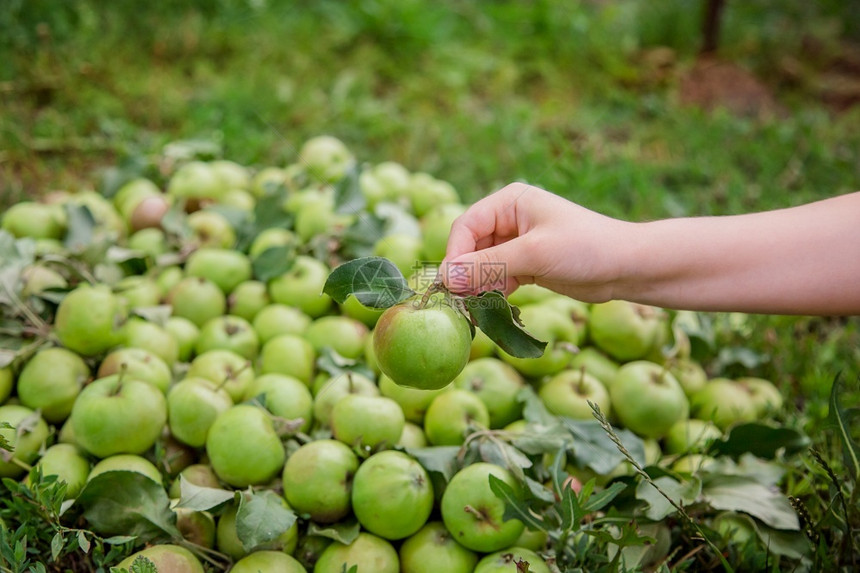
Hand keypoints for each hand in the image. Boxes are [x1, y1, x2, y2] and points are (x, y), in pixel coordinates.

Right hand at [441, 183, 632, 301]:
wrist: (628, 267)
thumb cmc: (585, 248)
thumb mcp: (534, 254)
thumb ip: (489, 265)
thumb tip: (445, 278)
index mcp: (510, 202)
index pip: (466, 226)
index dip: (455, 255)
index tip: (451, 286)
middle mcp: (510, 219)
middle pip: (471, 247)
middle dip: (466, 275)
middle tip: (461, 304)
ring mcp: (518, 243)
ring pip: (483, 266)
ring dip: (479, 287)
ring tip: (477, 310)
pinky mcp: (528, 264)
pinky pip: (499, 278)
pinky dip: (494, 293)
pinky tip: (493, 310)